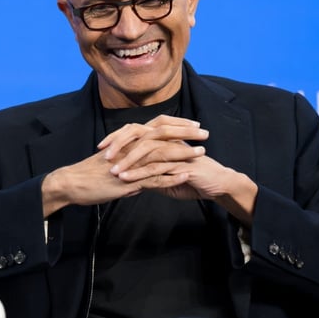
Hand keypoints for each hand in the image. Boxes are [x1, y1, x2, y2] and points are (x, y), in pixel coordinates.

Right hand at [40, 117, 205, 215]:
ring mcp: (130, 163)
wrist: (72, 183)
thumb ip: (133, 164)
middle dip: (186, 133)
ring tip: (202, 153)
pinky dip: (170, 176)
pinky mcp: (127, 180)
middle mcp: (131, 147)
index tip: (194, 124)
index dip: (177, 124)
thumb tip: (146, 171)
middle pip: (163, 134)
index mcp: (129, 140)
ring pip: (161, 154)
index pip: (158, 126)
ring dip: (183, 153)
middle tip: (205, 133)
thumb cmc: (92, 174)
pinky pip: (152, 177)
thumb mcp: (116, 164)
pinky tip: (185, 175)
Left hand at [104, 115, 257, 223]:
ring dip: (126, 160)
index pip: (136, 131)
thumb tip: (134, 176)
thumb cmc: (194, 179)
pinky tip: (126, 179)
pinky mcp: (180, 163)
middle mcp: (168, 140)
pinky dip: (138, 173)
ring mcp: (175, 149)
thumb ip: (151, 173)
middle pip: (138, 133)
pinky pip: (155, 166)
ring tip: (111, 171)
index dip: (118, 137)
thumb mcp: (166, 176)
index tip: (101, 147)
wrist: (217, 185)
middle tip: (100, 153)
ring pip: (145, 149)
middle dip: (118, 142)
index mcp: (163, 139)